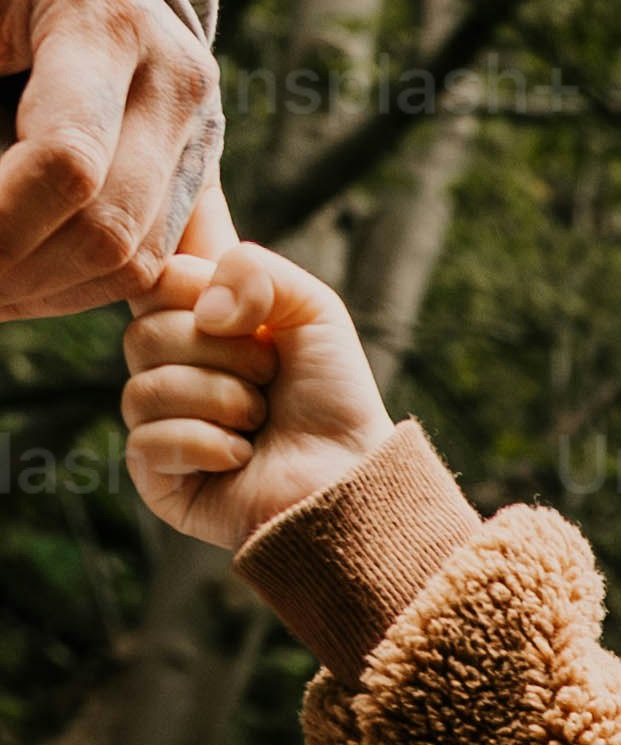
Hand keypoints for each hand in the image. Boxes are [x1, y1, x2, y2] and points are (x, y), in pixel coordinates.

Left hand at [0, 0, 220, 312]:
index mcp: (104, 18)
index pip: (67, 159)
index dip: (3, 222)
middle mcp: (174, 73)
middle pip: (111, 224)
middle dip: (21, 272)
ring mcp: (201, 128)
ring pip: (137, 259)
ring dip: (48, 294)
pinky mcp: (206, 174)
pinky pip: (155, 265)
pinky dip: (82, 291)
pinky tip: (24, 287)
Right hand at [119, 235, 391, 550]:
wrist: (352, 476)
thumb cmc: (334, 397)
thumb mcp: (312, 308)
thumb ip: (254, 268)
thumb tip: (204, 312)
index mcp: (195, 319)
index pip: (151, 277)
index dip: (193, 284)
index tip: (246, 312)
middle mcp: (167, 366)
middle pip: (144, 332)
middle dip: (223, 353)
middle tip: (268, 376)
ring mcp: (157, 422)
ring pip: (146, 387)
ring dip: (221, 400)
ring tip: (259, 419)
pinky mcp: (156, 476)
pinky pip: (148, 442)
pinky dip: (208, 446)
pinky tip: (241, 457)